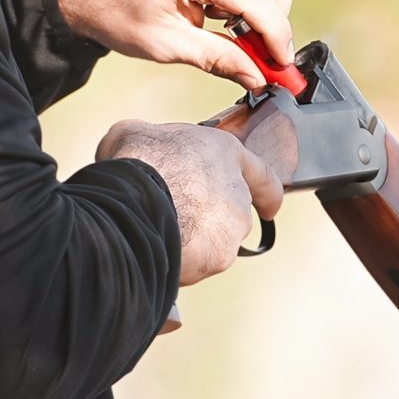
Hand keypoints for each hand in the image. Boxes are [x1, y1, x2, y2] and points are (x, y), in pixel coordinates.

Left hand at [57, 0, 295, 91]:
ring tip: (236, 34)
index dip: (277, 37)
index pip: (260, 0)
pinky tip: (222, 16)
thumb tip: (257, 76)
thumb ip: (218, 58)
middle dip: (277, 15)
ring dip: (263, 2)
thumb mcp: (166, 44)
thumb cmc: (114, 14)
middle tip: (259, 49)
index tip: (280, 67)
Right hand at [97, 120, 284, 286]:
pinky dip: (182, 263)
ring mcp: (230, 230)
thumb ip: (152, 144)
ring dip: (193, 242)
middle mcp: (237, 194)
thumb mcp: (136, 133)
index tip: (269, 208)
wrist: (130, 202)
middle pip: (230, 215)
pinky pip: (198, 265)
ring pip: (214, 243)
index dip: (266, 194)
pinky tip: (157, 250)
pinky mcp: (217, 258)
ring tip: (158, 233)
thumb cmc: (135, 162)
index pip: (263, 176)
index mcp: (225, 154)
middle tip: (173, 217)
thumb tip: (136, 153)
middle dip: (206, 221)